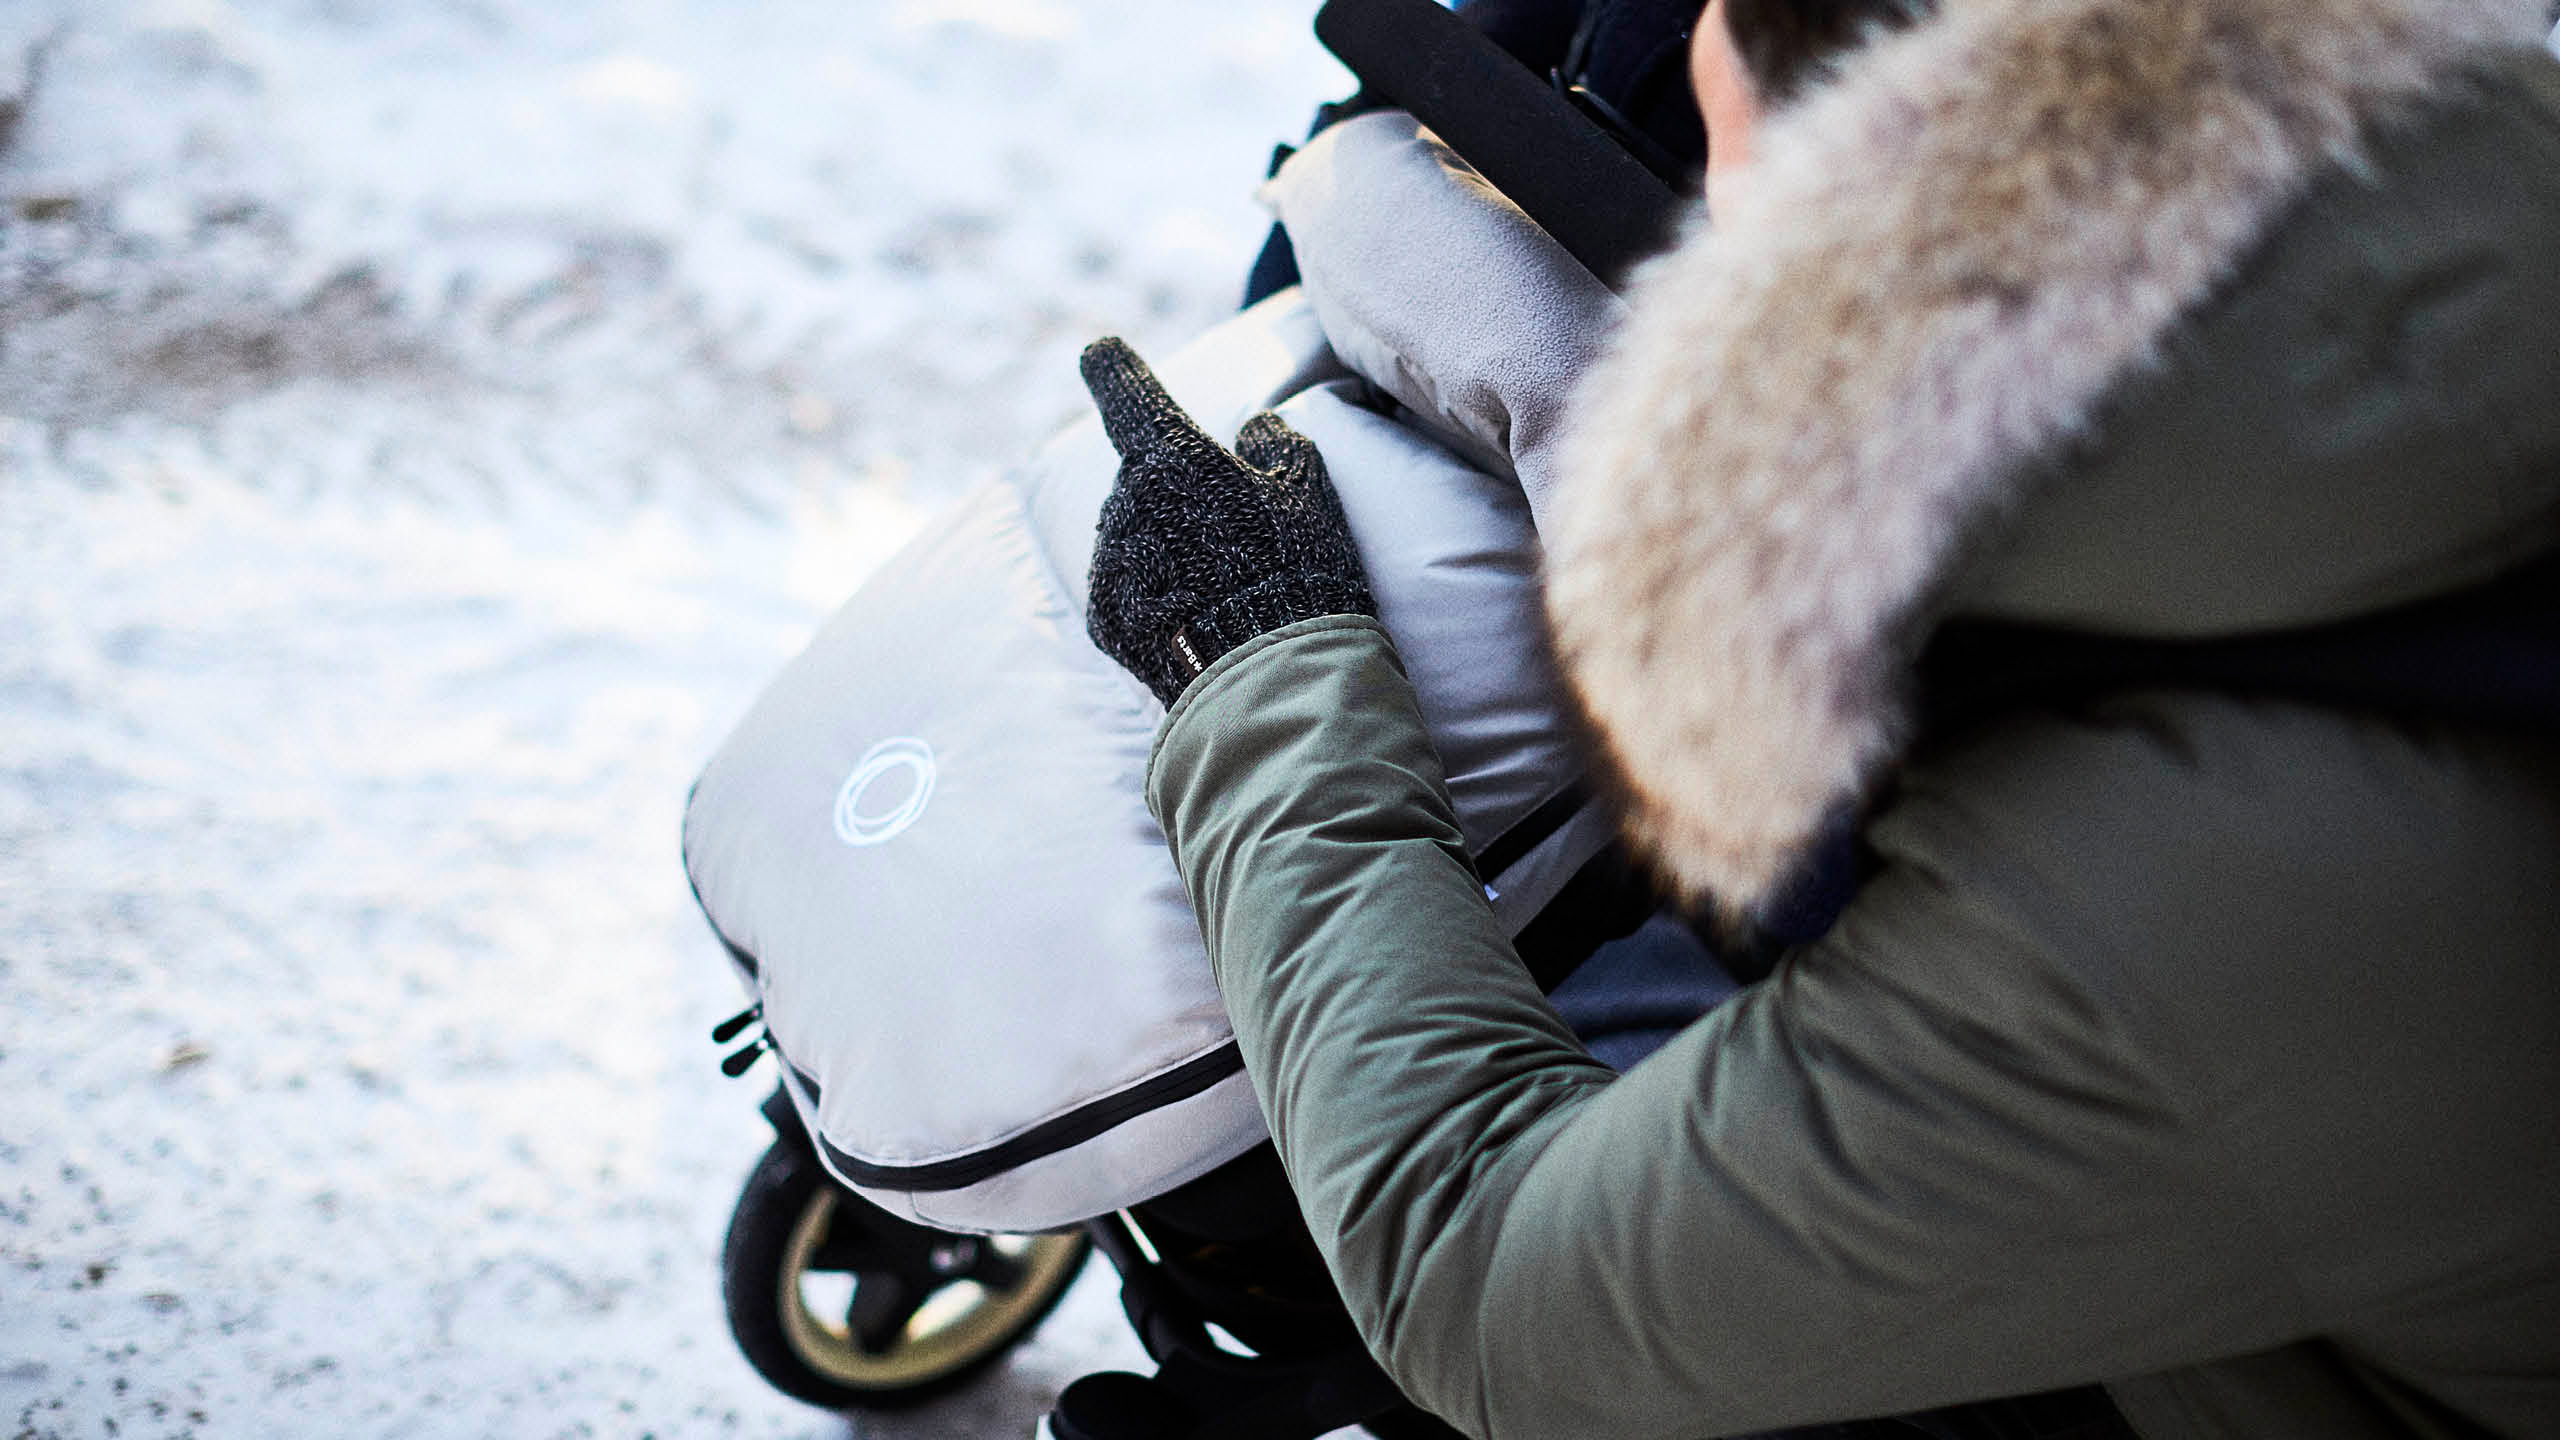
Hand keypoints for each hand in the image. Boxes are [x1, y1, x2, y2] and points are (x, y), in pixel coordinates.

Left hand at [1080, 337, 1375, 706]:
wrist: (1272, 677)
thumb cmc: (1298, 570)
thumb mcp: (1308, 490)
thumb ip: (1276, 445)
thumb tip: (1253, 427)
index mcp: (1168, 454)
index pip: (1124, 388)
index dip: (1114, 368)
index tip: (1101, 354)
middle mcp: (1123, 502)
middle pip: (1139, 477)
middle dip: (1172, 492)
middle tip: (1233, 533)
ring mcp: (1108, 563)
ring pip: (1131, 533)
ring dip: (1163, 545)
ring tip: (1224, 586)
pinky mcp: (1105, 620)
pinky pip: (1127, 588)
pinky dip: (1155, 595)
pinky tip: (1201, 619)